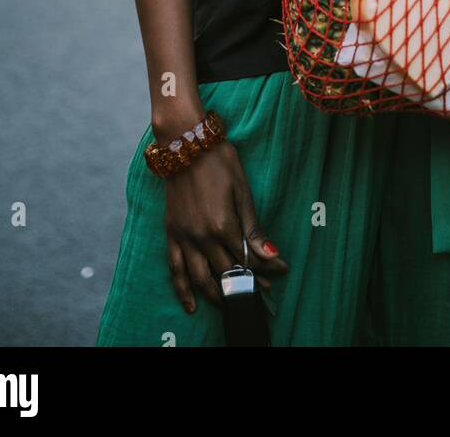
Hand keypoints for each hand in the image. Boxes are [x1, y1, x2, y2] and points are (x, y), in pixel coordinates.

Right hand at [163, 140, 287, 313]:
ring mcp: (184, 237)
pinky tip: (192, 305)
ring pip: (200, 278)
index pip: (247, 258)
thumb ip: (254, 227)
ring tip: (231, 305)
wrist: (186, 143)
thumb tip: (272, 255)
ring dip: (217, 295)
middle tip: (261, 292)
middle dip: (247, 284)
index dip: (264, 270)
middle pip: (227, 271)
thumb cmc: (219, 161)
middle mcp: (201, 237)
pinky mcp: (171, 233)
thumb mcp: (242, 190)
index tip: (278, 274)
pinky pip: (175, 269)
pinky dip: (182, 290)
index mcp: (223, 225)